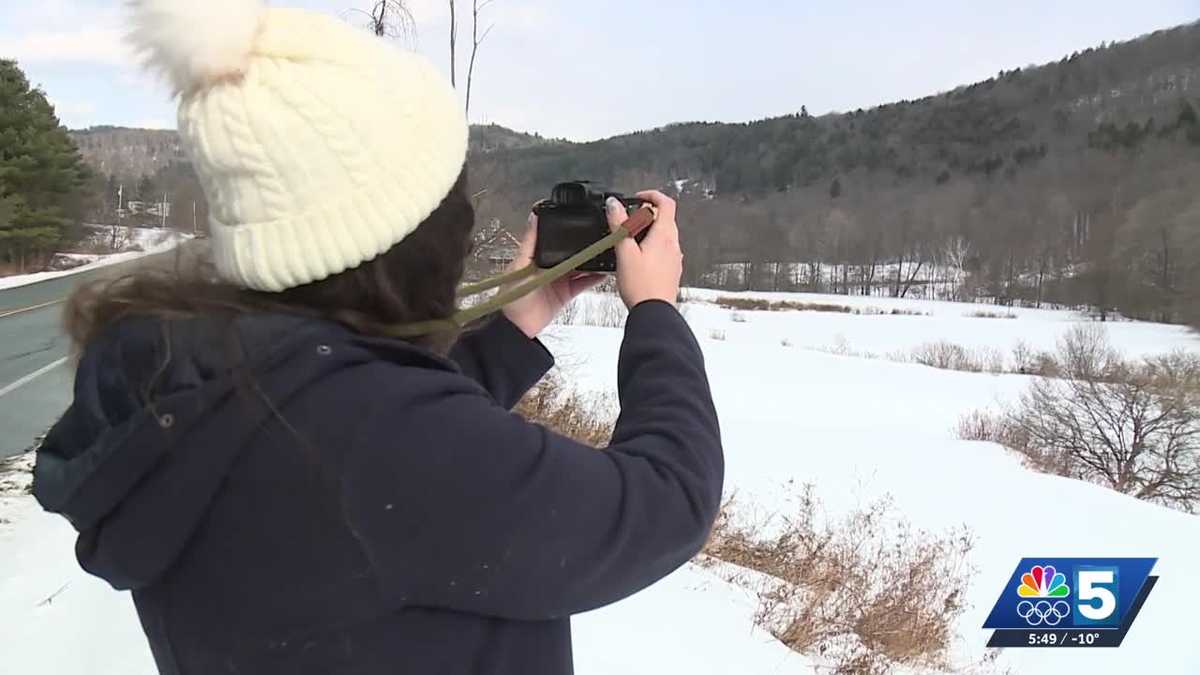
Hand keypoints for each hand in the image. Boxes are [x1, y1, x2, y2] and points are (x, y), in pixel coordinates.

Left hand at [502, 213, 604, 337]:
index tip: (580, 221)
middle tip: (599, 236)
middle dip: (583, 246)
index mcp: (537, 256)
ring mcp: (559, 279)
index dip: (567, 232)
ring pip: (580, 266)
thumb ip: (530, 242)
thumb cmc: (511, 296)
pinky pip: (583, 283)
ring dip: (591, 261)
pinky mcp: (566, 293)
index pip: (555, 239)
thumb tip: (533, 217)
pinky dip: (594, 278)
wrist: (517, 327)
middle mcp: (550, 266)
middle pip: (571, 252)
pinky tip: (603, 271)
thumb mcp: (520, 265)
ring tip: (605, 252)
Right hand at [607, 191, 681, 308]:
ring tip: (630, 241)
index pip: (666, 202)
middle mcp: (674, 245)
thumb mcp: (624, 252)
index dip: (651, 195)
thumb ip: (619, 225)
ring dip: (649, 231)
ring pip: (665, 234)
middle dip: (646, 214)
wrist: (654, 313)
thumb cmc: (642, 286)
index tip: (637, 198)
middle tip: (629, 221)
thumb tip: (614, 204)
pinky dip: (652, 246)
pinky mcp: (671, 270)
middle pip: (665, 218)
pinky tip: (638, 259)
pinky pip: (664, 250)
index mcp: (665, 236)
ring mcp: (674, 258)